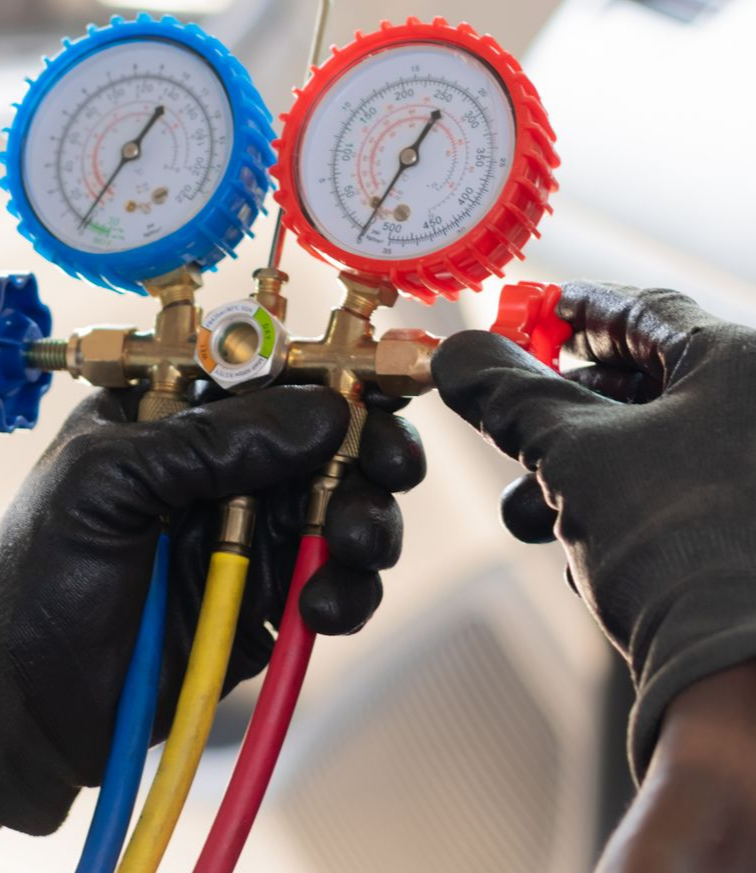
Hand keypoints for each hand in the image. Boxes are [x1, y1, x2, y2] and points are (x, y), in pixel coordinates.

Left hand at [0, 383, 423, 834]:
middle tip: (389, 470)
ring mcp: (260, 530)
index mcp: (183, 417)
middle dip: (373, 451)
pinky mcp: (278, 594)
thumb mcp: (108, 485)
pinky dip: (351, 592)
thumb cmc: (35, 584)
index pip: (274, 373)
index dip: (335, 376)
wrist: (26, 714)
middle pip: (334, 437)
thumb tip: (323, 412)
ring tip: (354, 550)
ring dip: (371, 522)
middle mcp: (232, 466)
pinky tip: (320, 609)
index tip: (378, 390)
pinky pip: (343, 579)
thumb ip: (210, 443)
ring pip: (353, 505)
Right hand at [432, 282, 755, 781]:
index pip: (649, 311)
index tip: (530, 316)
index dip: (577, 311)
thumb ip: (510, 394)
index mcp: (752, 363)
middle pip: (658, 385)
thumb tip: (459, 354)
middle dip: (572, 410)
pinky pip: (702, 498)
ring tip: (531, 511)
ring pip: (673, 451)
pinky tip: (589, 550)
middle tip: (518, 419)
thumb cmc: (675, 547)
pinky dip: (641, 509)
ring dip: (593, 473)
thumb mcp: (573, 455)